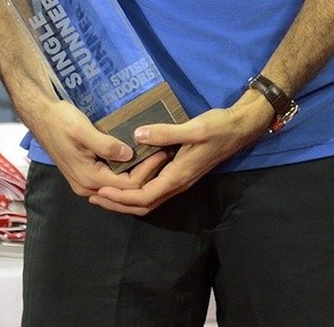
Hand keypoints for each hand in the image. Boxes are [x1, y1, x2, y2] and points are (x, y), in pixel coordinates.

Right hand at [19, 96, 167, 197]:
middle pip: (124, 189)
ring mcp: (85, 182)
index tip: (163, 152)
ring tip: (157, 155)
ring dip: (138, 175)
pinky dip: (127, 172)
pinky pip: (112, 180)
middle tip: (165, 154)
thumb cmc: (61, 121)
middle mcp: (87, 186)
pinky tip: (140, 158)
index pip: (127, 185)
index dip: (147, 170)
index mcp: (88, 178)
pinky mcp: (86, 173)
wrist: (42, 117)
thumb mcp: (84, 131)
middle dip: (146, 174)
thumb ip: (106, 145)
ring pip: (119, 187)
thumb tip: (129, 155)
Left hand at [87, 98, 271, 215]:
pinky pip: (154, 191)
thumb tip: (137, 135)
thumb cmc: (219, 127)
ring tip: (104, 193)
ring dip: (125, 201)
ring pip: (149, 201)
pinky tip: (127, 182)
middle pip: (143, 206)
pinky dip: (136, 193)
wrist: (241, 128)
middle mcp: (178, 183)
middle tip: (93, 198)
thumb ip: (166, 133)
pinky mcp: (181, 173)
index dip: (120, 197)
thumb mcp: (194, 128)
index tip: (100, 191)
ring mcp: (181, 180)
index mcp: (178, 176)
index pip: (144, 197)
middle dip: (117, 204)